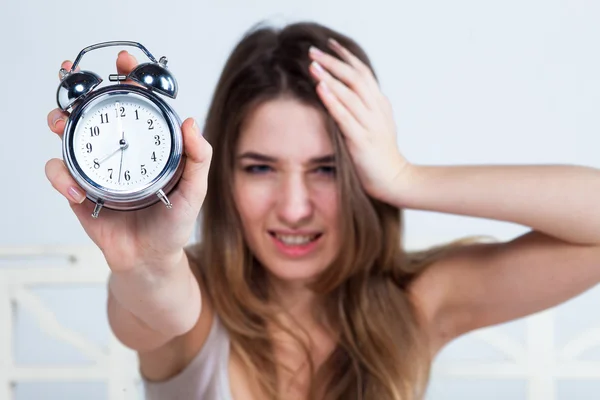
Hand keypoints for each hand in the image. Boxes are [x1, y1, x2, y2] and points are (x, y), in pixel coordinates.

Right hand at [45, 51, 212, 271]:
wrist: (150, 260)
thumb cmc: (173, 224)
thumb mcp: (194, 191)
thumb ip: (199, 159)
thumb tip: (191, 122)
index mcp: (149, 144)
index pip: (138, 104)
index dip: (130, 78)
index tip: (125, 62)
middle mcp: (121, 150)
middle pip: (97, 111)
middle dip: (82, 92)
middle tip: (78, 85)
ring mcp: (97, 168)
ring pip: (70, 135)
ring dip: (61, 124)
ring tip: (61, 125)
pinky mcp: (79, 189)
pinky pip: (60, 173)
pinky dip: (61, 177)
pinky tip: (77, 191)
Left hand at [308, 39, 414, 204]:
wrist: (395, 180)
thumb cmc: (380, 155)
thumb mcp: (375, 125)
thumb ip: (363, 108)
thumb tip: (344, 94)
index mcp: (380, 104)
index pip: (363, 72)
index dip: (346, 57)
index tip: (329, 44)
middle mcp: (377, 110)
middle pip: (356, 77)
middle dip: (333, 62)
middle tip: (313, 50)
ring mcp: (371, 125)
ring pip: (351, 94)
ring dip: (331, 77)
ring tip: (313, 65)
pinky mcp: (363, 141)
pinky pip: (346, 117)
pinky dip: (333, 101)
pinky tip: (321, 89)